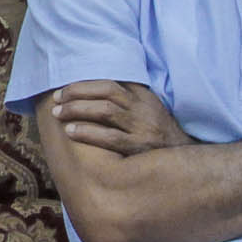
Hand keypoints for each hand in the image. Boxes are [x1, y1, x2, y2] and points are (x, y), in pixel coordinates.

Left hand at [45, 81, 192, 155]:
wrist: (185, 158)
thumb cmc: (159, 134)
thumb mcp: (149, 110)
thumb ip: (128, 99)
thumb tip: (93, 91)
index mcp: (143, 97)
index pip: (110, 83)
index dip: (84, 84)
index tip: (65, 89)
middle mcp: (143, 109)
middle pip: (106, 93)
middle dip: (77, 93)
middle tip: (57, 100)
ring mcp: (142, 128)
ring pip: (105, 111)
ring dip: (78, 110)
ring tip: (58, 114)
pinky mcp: (139, 147)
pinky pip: (110, 137)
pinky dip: (88, 132)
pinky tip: (71, 131)